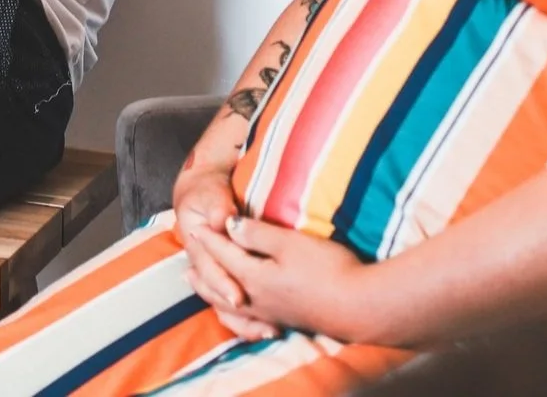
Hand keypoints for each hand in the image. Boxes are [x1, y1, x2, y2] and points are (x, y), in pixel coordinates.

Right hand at [170, 163, 274, 339]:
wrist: (202, 193)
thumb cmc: (208, 191)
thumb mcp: (210, 192)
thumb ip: (217, 205)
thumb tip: (222, 220)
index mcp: (196, 244)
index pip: (208, 268)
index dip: (222, 283)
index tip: (238, 296)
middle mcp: (204, 264)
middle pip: (217, 294)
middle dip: (238, 310)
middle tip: (262, 324)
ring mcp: (216, 275)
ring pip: (224, 306)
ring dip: (244, 321)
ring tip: (268, 332)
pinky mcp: (230, 279)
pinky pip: (235, 307)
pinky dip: (249, 320)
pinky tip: (269, 329)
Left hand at [195, 213, 367, 341]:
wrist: (359, 307)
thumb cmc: (328, 269)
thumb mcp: (290, 244)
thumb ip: (257, 234)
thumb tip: (228, 225)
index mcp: (254, 276)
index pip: (224, 254)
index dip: (210, 238)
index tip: (195, 225)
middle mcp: (256, 299)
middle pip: (219, 283)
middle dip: (203, 269)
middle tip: (187, 260)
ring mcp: (270, 314)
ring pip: (228, 305)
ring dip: (210, 292)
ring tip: (199, 285)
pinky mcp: (285, 321)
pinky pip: (244, 319)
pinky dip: (230, 313)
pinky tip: (238, 310)